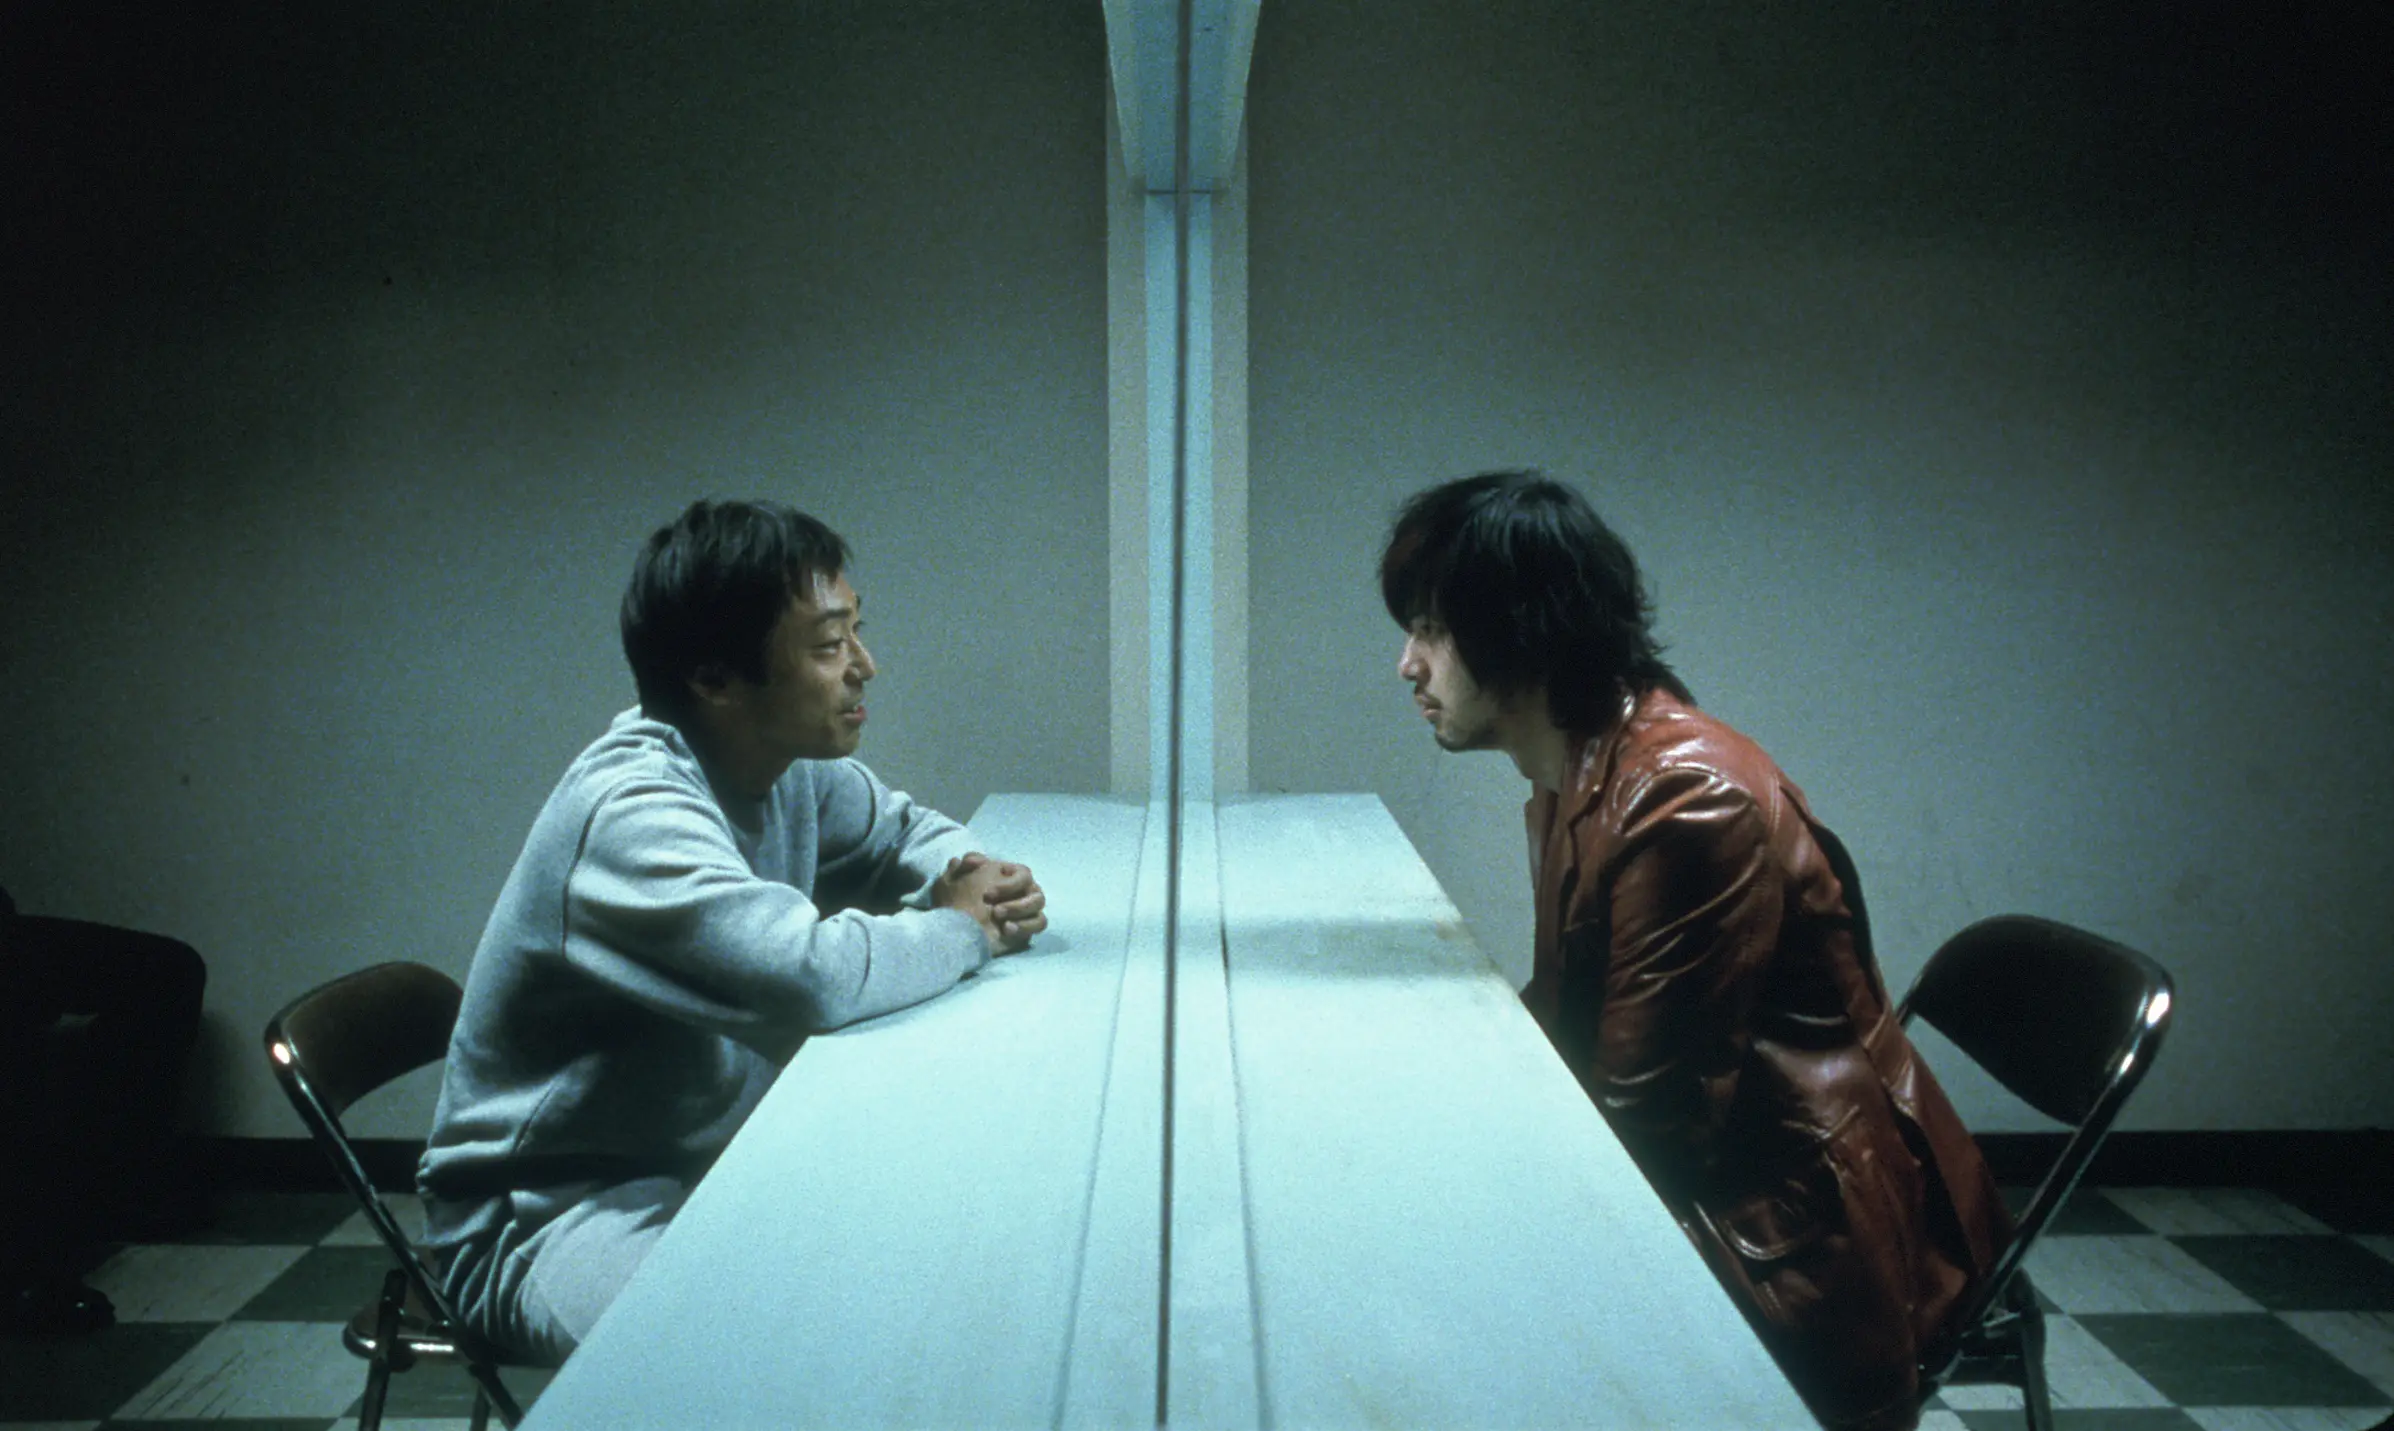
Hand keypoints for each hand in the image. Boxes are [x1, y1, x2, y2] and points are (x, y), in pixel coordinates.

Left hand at [931, 853, 1048, 954]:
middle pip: (1035, 888)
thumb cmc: (954, 906)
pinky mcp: (1027, 929)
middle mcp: (1019, 892)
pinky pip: (1040, 922)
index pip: (1024, 873)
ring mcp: (1025, 911)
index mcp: (1007, 877)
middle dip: (1015, 898)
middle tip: (995, 910)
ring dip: (1019, 909)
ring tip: (998, 917)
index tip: (987, 894)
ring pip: (1038, 903)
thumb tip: (972, 860)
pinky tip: (1006, 929)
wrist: (952, 934)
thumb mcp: (950, 881)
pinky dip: (1026, 925)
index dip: (1010, 883)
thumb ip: (963, 864)